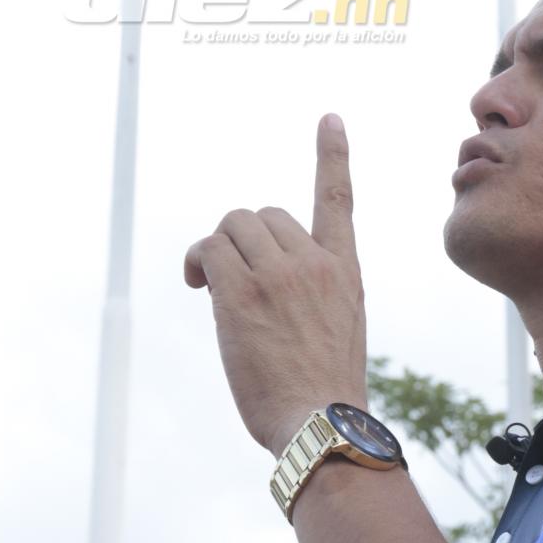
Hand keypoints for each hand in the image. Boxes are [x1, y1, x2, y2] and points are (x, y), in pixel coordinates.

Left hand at [183, 114, 367, 454]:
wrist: (322, 423)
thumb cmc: (325, 393)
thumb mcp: (339, 330)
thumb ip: (311, 294)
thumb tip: (262, 288)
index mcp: (344, 271)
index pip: (339, 199)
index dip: (332, 154)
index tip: (330, 118)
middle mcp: (314, 263)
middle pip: (264, 214)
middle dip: (241, 239)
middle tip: (227, 279)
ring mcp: (278, 274)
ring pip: (233, 226)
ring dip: (215, 248)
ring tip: (209, 285)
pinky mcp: (241, 292)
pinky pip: (209, 249)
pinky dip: (197, 260)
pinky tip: (198, 287)